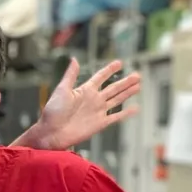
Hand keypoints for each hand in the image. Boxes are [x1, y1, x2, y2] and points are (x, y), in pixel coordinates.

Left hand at [14, 58, 141, 150]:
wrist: (52, 132)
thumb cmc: (53, 111)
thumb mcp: (61, 90)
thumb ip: (70, 75)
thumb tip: (74, 59)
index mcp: (85, 90)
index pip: (100, 77)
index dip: (110, 70)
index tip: (119, 62)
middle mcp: (93, 99)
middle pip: (113, 88)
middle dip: (125, 81)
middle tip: (138, 74)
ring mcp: (98, 111)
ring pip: (117, 99)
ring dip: (128, 93)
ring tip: (139, 86)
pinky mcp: (100, 123)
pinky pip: (116, 117)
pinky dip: (126, 113)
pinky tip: (135, 108)